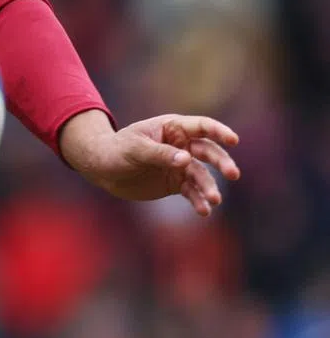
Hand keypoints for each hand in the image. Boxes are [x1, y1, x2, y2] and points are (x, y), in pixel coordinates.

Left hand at [60, 110, 240, 216]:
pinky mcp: (176, 183)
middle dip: (222, 162)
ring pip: (202, 175)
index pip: (201, 126)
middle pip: (208, 152)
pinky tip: (203, 211)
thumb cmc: (116, 150)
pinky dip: (199, 201)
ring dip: (210, 187)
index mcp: (172, 128)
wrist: (103, 168)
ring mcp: (180, 165)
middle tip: (233, 174)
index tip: (233, 140)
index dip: (218, 132)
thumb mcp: (135, 149)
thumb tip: (187, 160)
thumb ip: (160, 154)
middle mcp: (181, 145)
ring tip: (214, 200)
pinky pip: (192, 192)